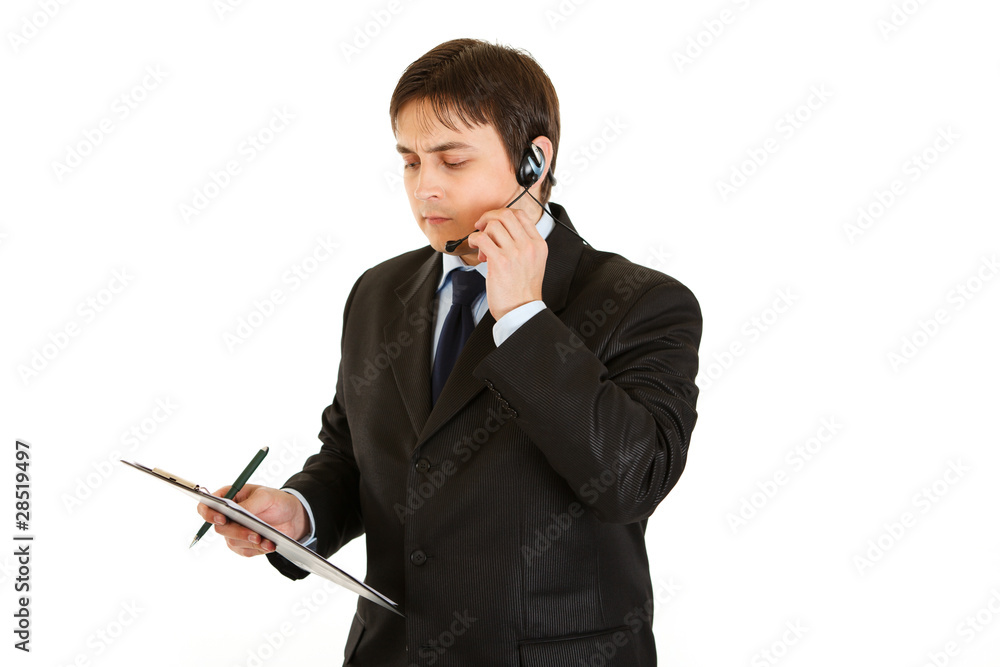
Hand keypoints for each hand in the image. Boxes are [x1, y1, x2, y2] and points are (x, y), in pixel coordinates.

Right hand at [195, 484, 309, 556]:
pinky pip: (245, 551)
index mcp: (229, 498)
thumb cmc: (276, 501)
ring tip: (267, 540)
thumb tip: (237, 512)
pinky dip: (257, 549)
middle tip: (255, 535)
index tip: (221, 518)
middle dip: (238, 532)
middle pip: (220, 528)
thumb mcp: (266, 496)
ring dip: (250, 542)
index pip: (207, 506)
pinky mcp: (244, 544)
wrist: (293, 516)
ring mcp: (234, 532)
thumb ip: (250, 504)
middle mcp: (228, 516)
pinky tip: (269, 545)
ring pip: (232, 541)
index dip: (209, 513)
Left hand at [467, 207, 547, 320]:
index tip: (493, 222)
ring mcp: (515, 253)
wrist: (521, 310)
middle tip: (481, 227)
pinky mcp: (500, 261)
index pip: (520, 215)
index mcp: (538, 244)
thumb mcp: (533, 262)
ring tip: (482, 248)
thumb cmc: (523, 290)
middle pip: (505, 215)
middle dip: (489, 217)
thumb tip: (501, 230)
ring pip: (492, 225)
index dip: (502, 214)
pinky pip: (482, 239)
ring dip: (482, 233)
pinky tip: (477, 249)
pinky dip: (474, 240)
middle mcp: (528, 245)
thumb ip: (523, 245)